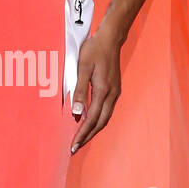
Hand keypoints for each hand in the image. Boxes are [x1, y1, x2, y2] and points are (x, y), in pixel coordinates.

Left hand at [70, 23, 122, 152]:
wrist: (110, 39)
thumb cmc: (94, 50)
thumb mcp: (83, 68)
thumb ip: (79, 91)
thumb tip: (77, 113)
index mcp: (103, 90)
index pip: (91, 119)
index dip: (82, 134)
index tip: (73, 145)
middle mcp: (112, 95)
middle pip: (100, 123)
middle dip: (88, 137)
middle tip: (75, 148)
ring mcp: (115, 93)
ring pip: (105, 118)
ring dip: (93, 130)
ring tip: (82, 139)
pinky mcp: (114, 90)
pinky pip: (107, 111)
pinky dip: (98, 121)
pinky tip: (90, 123)